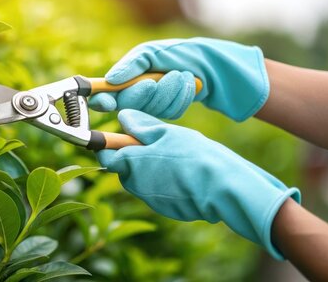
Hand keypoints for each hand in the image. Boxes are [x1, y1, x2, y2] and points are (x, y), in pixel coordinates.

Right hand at [89, 37, 268, 120]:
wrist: (204, 63)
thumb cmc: (173, 53)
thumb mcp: (150, 52)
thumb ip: (130, 65)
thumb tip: (110, 80)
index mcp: (123, 80)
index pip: (104, 96)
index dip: (102, 102)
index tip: (107, 102)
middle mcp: (134, 96)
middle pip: (128, 106)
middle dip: (142, 93)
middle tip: (152, 81)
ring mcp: (152, 107)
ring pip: (152, 109)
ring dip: (168, 90)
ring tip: (178, 74)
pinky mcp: (169, 113)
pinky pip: (170, 112)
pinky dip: (180, 96)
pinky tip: (186, 85)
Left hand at [96, 109, 299, 258]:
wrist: (222, 188)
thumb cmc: (194, 155)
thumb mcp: (167, 132)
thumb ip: (141, 126)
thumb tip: (123, 118)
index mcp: (130, 163)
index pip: (104, 154)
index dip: (111, 144)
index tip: (126, 135)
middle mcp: (134, 184)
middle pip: (124, 167)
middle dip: (135, 156)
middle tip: (160, 143)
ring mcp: (150, 199)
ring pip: (143, 179)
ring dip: (152, 168)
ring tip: (178, 158)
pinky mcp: (166, 209)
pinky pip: (160, 191)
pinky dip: (167, 182)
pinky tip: (187, 174)